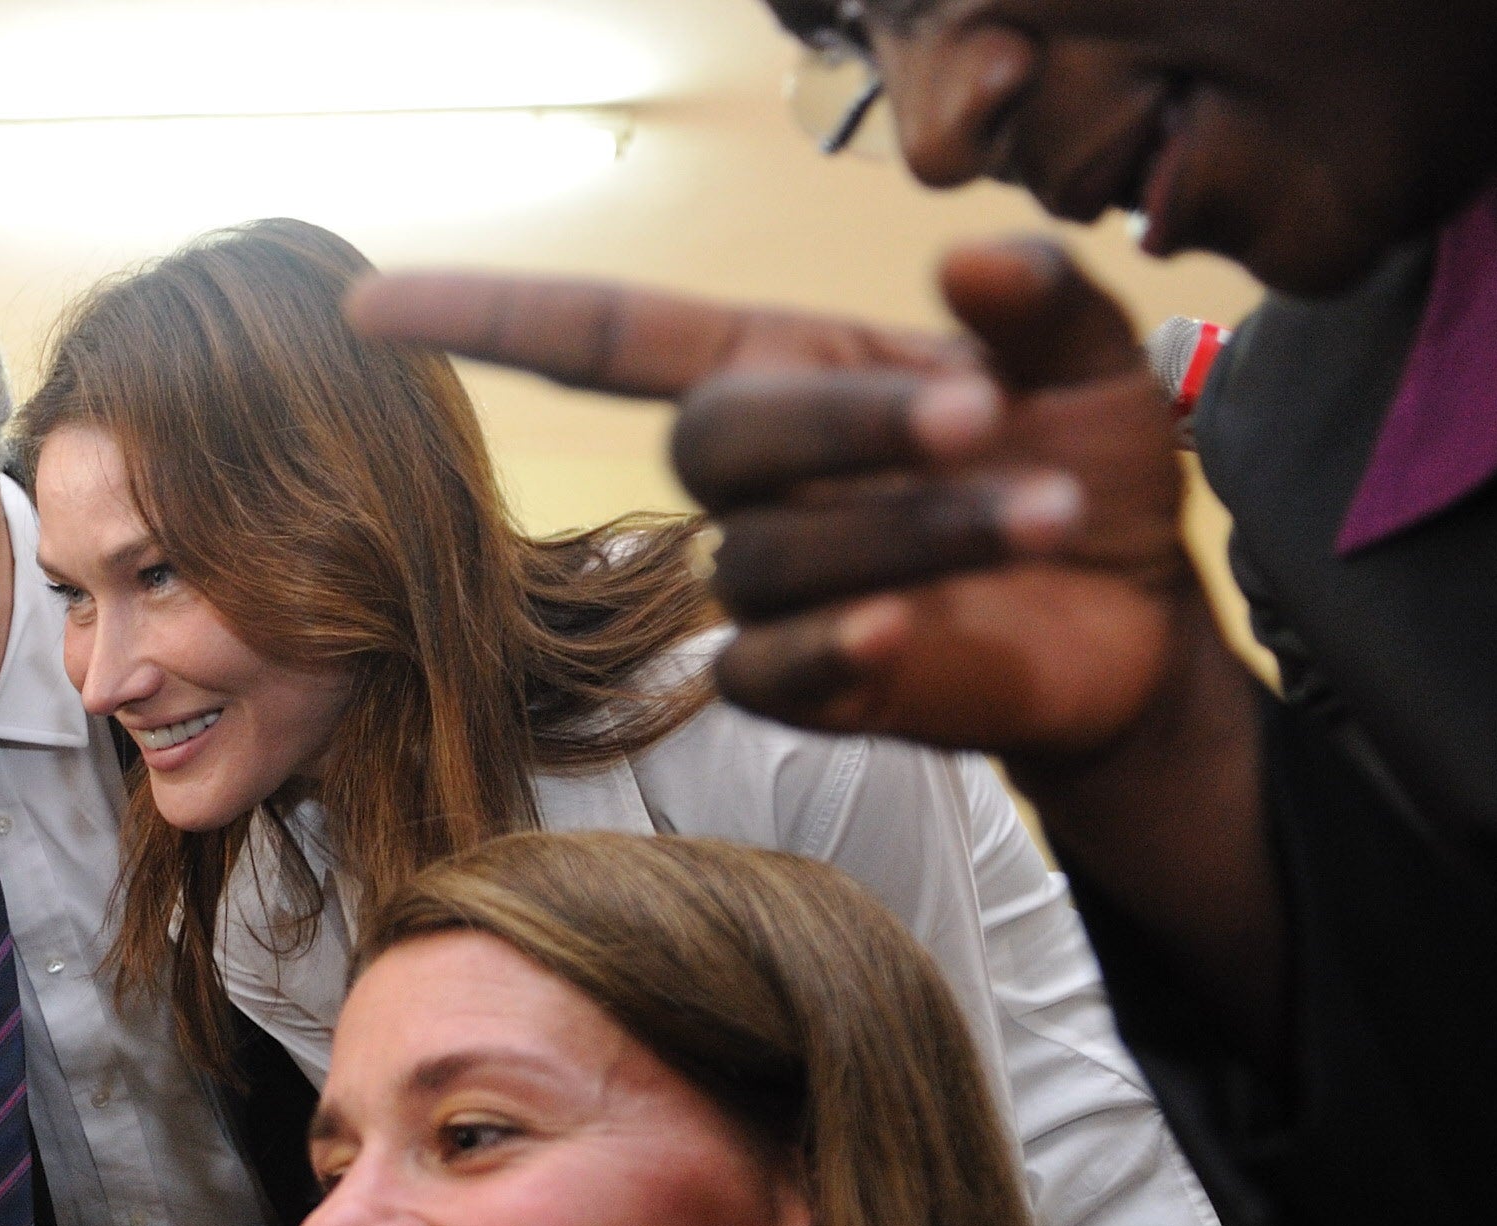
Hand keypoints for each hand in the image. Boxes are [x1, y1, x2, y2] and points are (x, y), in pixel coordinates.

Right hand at [350, 239, 1211, 757]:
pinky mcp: (796, 688)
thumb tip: (967, 267)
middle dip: (846, 425)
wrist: (1131, 627)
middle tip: (986, 418)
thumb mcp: (1089, 360)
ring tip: (1048, 518)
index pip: (602, 340)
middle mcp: (750, 483)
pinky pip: (771, 669)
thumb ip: (1041, 299)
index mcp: (783, 373)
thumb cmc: (1085, 474)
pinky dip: (841, 645)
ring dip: (919, 528)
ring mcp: (760, 590)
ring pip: (768, 553)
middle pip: (709, 433)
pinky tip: (914, 629)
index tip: (366, 305)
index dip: (486, 317)